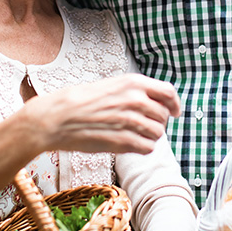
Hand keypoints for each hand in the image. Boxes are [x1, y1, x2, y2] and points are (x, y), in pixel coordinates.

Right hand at [27, 74, 180, 154]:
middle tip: (144, 125)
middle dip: (158, 122)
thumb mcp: (111, 85)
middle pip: (164, 116)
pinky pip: (148, 148)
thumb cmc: (80, 101)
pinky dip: (142, 148)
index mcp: (133, 83)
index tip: (174, 112)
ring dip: (150, 136)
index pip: (168, 93)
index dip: (174, 104)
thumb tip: (154, 101)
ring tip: (133, 134)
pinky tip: (129, 144)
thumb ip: (134, 91)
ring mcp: (130, 121)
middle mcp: (135, 100)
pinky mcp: (123, 141)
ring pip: (158, 133)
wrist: (57, 117)